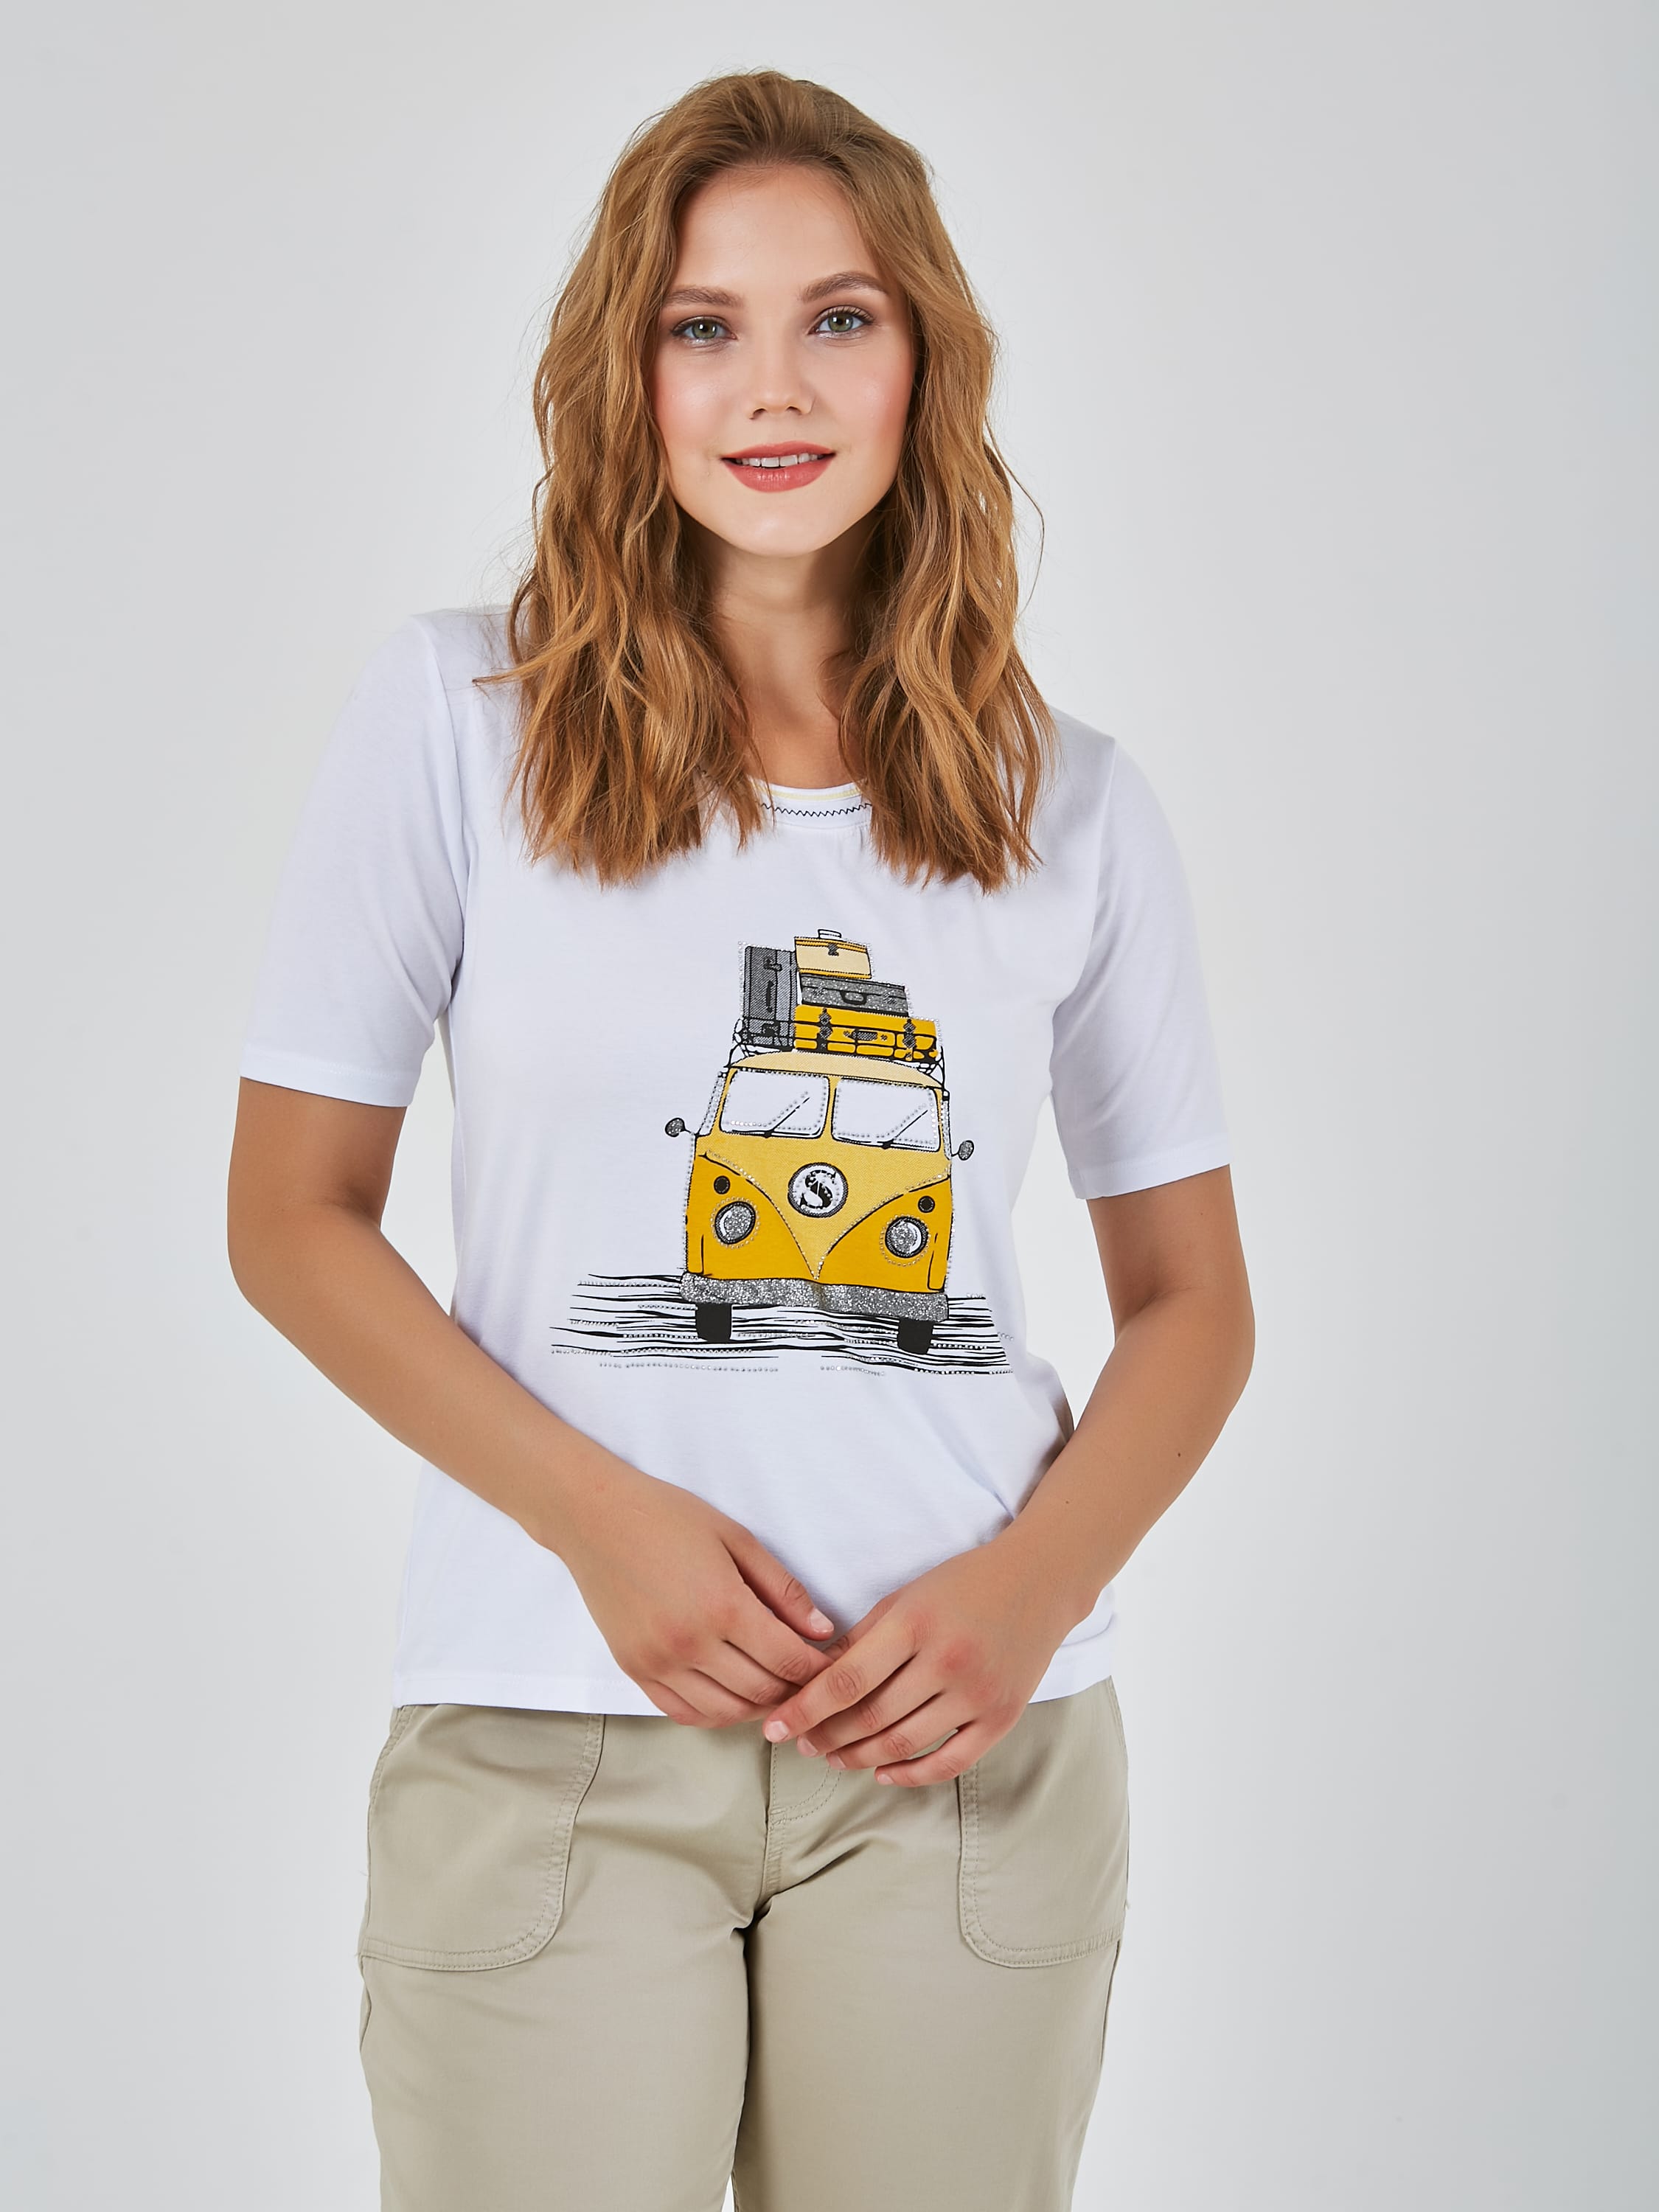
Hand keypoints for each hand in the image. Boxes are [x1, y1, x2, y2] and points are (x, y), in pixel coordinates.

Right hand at [555, 1461, 838, 1726]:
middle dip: (796, 1691)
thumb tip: (822, 1631)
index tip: (834, 1666)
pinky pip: (684, 1712)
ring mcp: (658, 1662)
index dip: (818, 1670)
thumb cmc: (669, 1517)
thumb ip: (782, 1589)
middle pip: (761, 1691)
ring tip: (777, 1690)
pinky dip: (717, 1713)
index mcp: (723, 1606)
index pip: (787, 1660)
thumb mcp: (737, 1539)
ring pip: (726, 1711)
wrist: (595, 1518)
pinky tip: (734, 1697)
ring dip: (759, 1708)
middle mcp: (690, 1643)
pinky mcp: (634, 1670)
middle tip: (812, 1681)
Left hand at [756, 1533, 1080, 1785]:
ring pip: (903, 1743)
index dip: (804, 1710)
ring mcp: (977, 1693)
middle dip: (826, 1736)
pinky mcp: (1001, 1717)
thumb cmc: (962, 1584)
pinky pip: (949, 1761)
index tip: (774, 1728)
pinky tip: (883, 1773)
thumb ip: (861, 1640)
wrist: (1039, 1580)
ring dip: (859, 1758)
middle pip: (870, 1717)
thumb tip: (812, 1681)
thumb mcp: (904, 1597)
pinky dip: (911, 1774)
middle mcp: (946, 1661)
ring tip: (832, 1758)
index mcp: (915, 1624)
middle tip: (801, 1744)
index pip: (845, 1681)